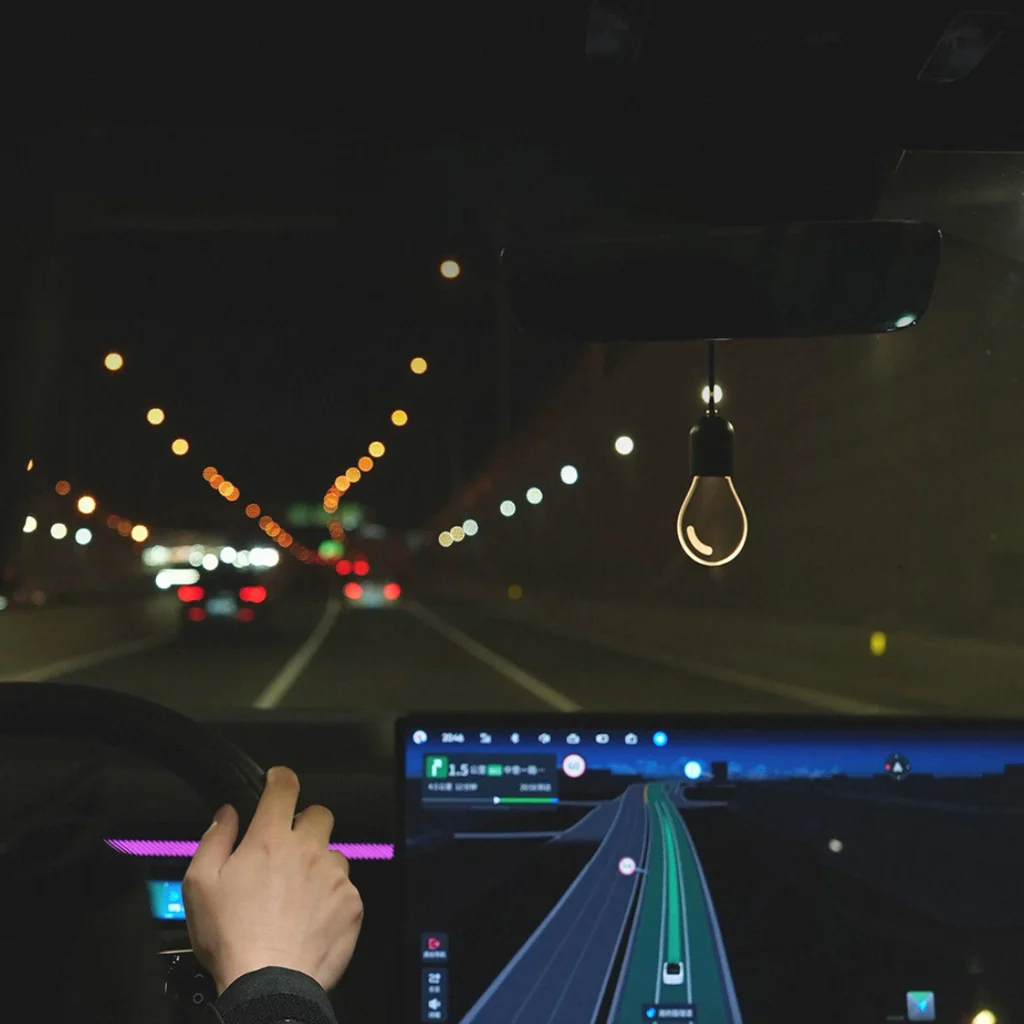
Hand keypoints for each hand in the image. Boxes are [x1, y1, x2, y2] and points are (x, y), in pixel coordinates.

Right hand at [183, 766, 363, 993]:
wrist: (269, 984)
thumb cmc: (232, 939)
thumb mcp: (200, 884)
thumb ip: (215, 839)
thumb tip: (227, 814)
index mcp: (270, 840)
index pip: (284, 789)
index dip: (281, 778)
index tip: (279, 781)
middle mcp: (307, 850)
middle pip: (319, 815)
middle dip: (305, 824)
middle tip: (289, 850)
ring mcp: (333, 876)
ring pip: (333, 853)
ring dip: (319, 864)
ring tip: (298, 894)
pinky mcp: (352, 902)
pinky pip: (346, 887)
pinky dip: (332, 897)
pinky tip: (312, 917)